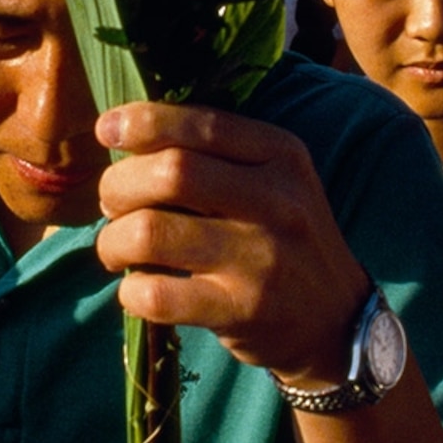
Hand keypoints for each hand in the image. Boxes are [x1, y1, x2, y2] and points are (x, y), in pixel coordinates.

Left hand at [94, 102, 370, 384]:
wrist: (337, 320)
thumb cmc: (282, 239)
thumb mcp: (273, 181)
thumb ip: (214, 154)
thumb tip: (124, 133)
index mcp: (282, 155)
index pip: (202, 122)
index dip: (143, 121)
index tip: (106, 130)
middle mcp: (277, 201)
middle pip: (171, 172)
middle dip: (118, 184)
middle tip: (111, 204)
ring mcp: (261, 258)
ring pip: (151, 232)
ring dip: (113, 240)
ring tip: (117, 249)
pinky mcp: (243, 311)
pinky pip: (158, 294)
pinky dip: (131, 291)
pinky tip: (138, 290)